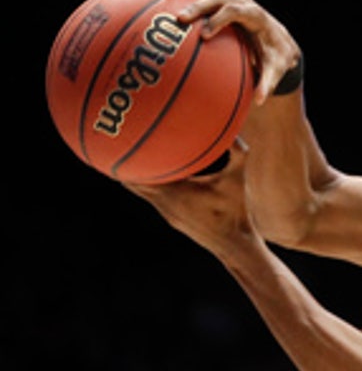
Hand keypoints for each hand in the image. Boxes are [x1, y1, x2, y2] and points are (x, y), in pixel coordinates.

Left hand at [123, 138, 261, 258]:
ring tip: (130, 158)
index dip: (127, 161)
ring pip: (142, 192)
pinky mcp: (174, 217)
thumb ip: (237, 151)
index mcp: (174, 193)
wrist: (234, 244)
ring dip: (138, 176)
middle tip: (115, 145)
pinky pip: (154, 198)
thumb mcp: (238, 177)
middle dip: (125, 165)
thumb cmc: (236, 210)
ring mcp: (167, 212)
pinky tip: (158, 176)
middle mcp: (164, 204)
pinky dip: (151, 185)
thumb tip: (234, 126)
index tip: (118, 144)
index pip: (139, 176)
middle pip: (133, 184)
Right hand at [161, 0, 301, 103]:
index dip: (220, 20)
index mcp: (255, 16)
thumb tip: (261, 100)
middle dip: (199, 6)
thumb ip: (268, 82)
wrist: (279, 38)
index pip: (236, 12)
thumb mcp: (276, 69)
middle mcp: (243, 1)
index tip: (204, 35)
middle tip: (180, 19)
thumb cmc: (275, 55)